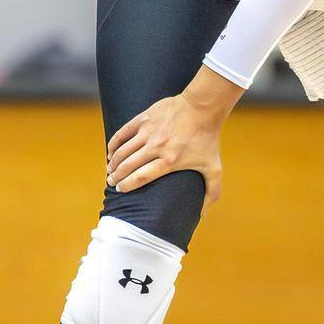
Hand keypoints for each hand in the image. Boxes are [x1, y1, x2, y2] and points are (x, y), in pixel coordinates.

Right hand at [106, 69, 237, 202]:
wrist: (203, 108)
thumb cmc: (208, 139)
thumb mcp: (213, 167)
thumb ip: (211, 192)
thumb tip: (202, 215)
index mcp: (170, 160)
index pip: (140, 177)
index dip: (127, 185)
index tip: (120, 190)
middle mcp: (157, 146)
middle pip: (128, 165)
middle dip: (116, 176)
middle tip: (112, 182)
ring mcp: (149, 131)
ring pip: (122, 151)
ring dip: (113, 162)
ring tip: (110, 170)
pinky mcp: (144, 119)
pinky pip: (122, 133)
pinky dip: (114, 144)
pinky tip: (111, 152)